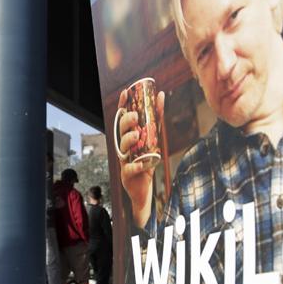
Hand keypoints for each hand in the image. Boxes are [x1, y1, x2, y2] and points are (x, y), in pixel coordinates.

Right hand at [117, 89, 164, 227]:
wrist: (143, 191)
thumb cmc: (146, 162)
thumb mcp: (153, 139)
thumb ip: (156, 120)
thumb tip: (161, 95)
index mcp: (128, 137)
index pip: (122, 118)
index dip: (122, 105)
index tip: (125, 92)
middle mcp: (124, 147)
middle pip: (121, 132)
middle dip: (126, 123)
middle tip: (135, 116)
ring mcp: (124, 161)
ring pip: (123, 148)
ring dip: (129, 140)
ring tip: (136, 135)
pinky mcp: (127, 175)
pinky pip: (129, 169)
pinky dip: (136, 166)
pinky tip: (142, 164)